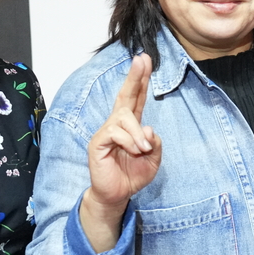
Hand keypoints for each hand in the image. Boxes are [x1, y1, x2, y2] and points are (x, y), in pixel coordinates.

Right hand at [81, 55, 160, 250]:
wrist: (116, 195)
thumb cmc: (132, 175)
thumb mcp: (153, 159)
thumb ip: (155, 143)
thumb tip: (148, 128)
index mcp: (131, 126)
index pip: (137, 98)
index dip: (141, 80)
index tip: (145, 61)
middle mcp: (117, 124)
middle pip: (125, 95)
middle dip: (134, 77)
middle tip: (141, 60)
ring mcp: (106, 132)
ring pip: (124, 118)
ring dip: (137, 134)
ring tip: (143, 150)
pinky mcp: (98, 142)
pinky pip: (116, 133)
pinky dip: (129, 142)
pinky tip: (134, 152)